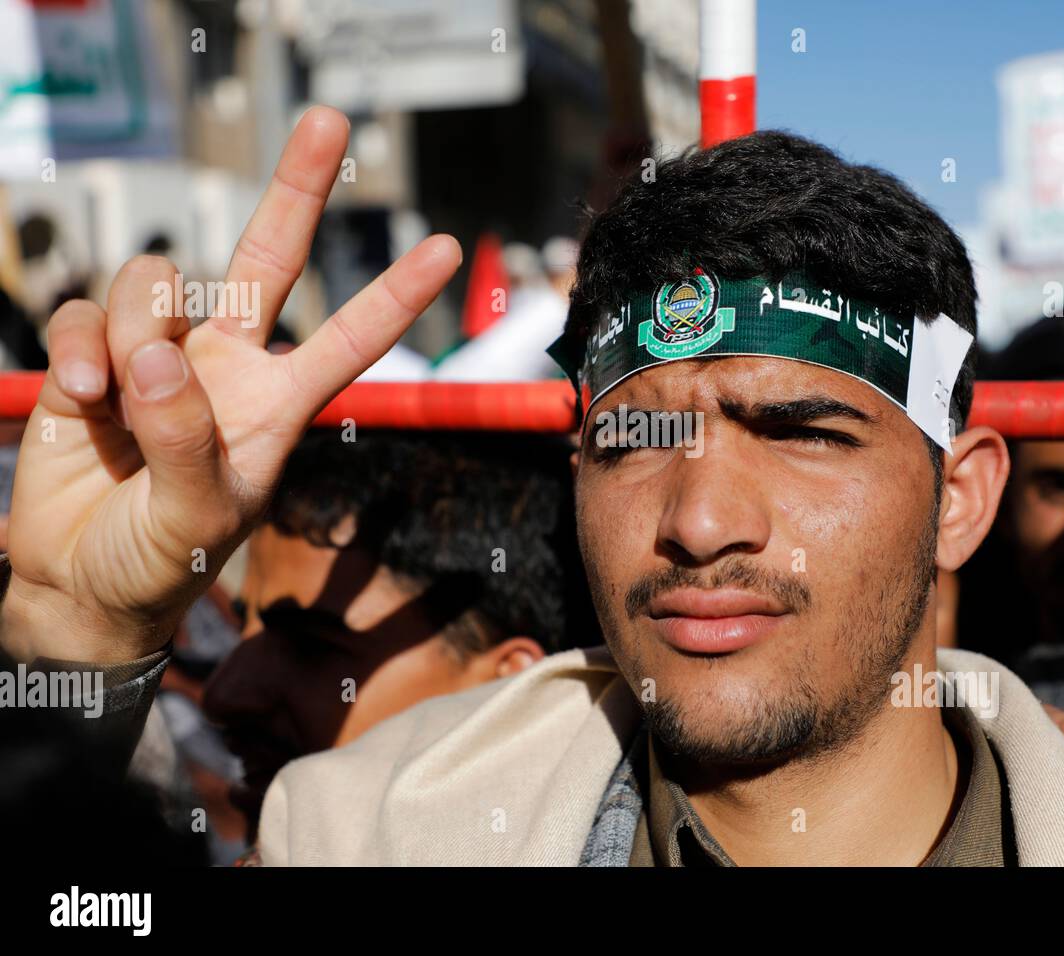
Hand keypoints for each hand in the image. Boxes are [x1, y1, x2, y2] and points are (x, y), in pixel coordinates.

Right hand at [1, 107, 460, 663]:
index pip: (348, 339)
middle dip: (297, 188)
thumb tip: (158, 354)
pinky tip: (81, 393)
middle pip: (266, 256)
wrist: (81, 582)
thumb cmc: (160, 561)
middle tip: (331, 120)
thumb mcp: (195, 519)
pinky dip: (77, 344)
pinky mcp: (91, 354)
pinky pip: (83, 313)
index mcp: (276, 403)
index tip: (447, 249)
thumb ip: (185, 440)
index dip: (394, 296)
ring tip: (112, 392)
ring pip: (154, 281)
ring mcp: (159, 353)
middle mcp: (225, 364)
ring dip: (133, 323)